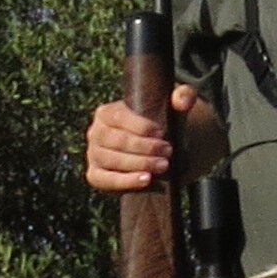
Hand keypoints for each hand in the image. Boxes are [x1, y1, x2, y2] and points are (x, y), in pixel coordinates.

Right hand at [85, 82, 205, 192]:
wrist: (154, 150)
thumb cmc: (160, 124)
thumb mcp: (172, 108)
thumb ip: (182, 97)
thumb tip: (183, 101)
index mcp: (107, 113)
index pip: (119, 117)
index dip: (141, 126)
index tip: (162, 133)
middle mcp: (96, 132)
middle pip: (117, 140)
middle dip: (145, 147)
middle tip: (168, 151)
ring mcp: (93, 155)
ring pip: (112, 160)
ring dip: (139, 163)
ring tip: (163, 165)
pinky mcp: (95, 175)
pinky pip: (104, 180)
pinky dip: (125, 181)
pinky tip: (146, 179)